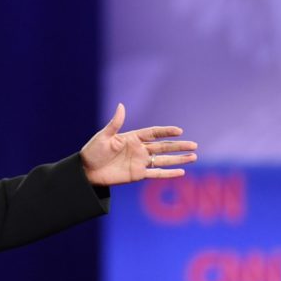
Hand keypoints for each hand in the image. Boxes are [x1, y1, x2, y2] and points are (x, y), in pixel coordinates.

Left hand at [80, 103, 196, 186]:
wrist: (86, 171)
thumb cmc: (93, 151)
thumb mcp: (103, 136)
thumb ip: (115, 123)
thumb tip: (121, 105)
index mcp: (132, 138)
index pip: (154, 133)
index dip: (166, 132)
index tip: (179, 131)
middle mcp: (139, 149)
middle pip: (163, 146)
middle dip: (179, 146)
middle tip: (194, 145)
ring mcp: (140, 162)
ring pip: (163, 159)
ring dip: (178, 159)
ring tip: (194, 157)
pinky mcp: (137, 175)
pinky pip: (156, 174)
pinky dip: (168, 173)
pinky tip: (181, 172)